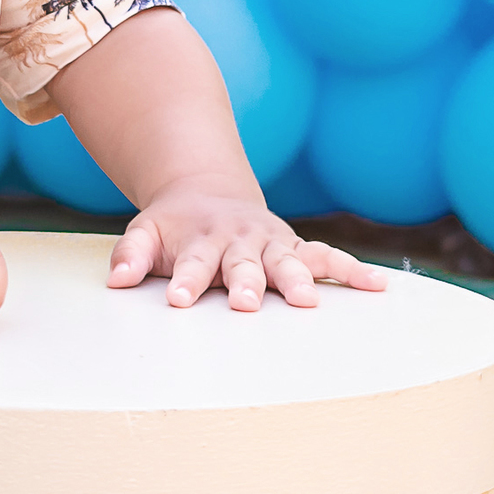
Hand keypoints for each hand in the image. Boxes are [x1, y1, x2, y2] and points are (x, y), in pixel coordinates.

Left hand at [107, 184, 385, 311]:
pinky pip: (328, 256)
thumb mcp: (146, 231)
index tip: (180, 300)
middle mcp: (239, 240)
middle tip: (245, 303)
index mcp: (201, 239)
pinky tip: (377, 285)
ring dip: (297, 278)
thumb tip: (115, 279)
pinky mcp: (295, 247)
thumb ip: (131, 254)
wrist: (207, 191)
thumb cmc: (175, 227)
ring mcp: (271, 243)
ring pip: (286, 261)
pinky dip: (352, 269)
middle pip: (242, 265)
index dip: (185, 281)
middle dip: (245, 283)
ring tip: (306, 300)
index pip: (191, 264)